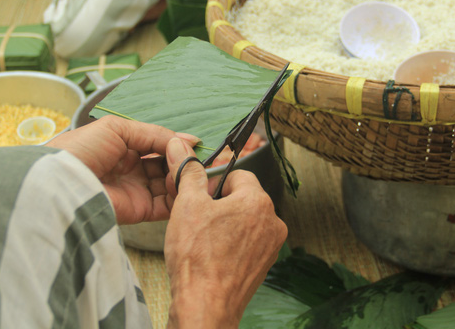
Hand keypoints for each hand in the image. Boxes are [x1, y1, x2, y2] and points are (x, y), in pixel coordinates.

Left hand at [47, 116, 198, 223]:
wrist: (61, 181)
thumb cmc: (82, 148)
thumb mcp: (119, 129)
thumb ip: (156, 134)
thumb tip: (190, 140)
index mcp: (125, 147)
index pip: (159, 146)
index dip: (178, 146)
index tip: (198, 145)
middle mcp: (133, 169)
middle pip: (168, 166)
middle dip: (186, 162)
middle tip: (204, 160)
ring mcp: (137, 190)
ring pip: (171, 184)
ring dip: (185, 177)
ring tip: (194, 171)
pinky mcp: (139, 210)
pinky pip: (167, 204)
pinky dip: (180, 196)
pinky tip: (187, 184)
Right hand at [163, 138, 287, 327]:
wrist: (204, 305)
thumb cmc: (196, 257)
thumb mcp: (187, 204)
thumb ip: (189, 173)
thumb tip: (181, 149)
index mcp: (258, 201)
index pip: (238, 174)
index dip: (215, 182)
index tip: (199, 194)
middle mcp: (273, 221)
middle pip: (244, 197)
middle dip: (221, 202)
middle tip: (198, 216)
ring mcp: (271, 245)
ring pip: (246, 220)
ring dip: (226, 222)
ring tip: (203, 237)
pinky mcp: (265, 264)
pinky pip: (248, 242)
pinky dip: (232, 242)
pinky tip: (213, 253)